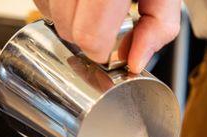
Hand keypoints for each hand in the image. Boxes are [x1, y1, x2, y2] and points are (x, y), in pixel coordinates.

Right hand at [33, 0, 180, 72]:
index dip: (102, 51)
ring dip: (70, 18)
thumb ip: (157, 27)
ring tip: (93, 3)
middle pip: (67, 29)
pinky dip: (58, 4)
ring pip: (49, 14)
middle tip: (106, 19)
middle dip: (86, 36)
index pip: (89, 36)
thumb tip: (136, 61)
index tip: (112, 46)